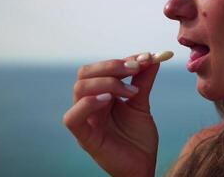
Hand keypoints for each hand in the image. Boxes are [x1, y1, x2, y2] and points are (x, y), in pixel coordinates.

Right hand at [63, 53, 159, 176]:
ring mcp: (86, 120)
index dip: (121, 60)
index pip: (101, 69)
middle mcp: (90, 105)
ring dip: (107, 82)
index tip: (145, 58)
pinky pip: (73, 117)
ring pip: (80, 88)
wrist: (143, 166)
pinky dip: (89, 103)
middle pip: (85, 74)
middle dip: (111, 66)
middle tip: (135, 69)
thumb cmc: (139, 138)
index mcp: (101, 96)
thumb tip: (151, 57)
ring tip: (131, 92)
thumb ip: (143, 81)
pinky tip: (109, 101)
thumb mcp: (141, 103)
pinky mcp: (84, 137)